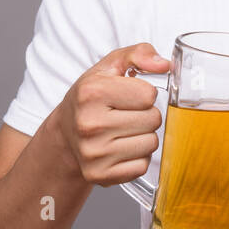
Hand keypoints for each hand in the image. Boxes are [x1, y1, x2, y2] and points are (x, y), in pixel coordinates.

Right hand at [52, 43, 170, 185]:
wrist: (65, 133)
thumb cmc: (90, 98)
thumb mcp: (108, 67)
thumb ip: (138, 54)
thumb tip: (163, 64)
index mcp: (91, 93)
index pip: (148, 94)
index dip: (143, 93)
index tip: (128, 95)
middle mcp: (89, 124)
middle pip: (153, 119)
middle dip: (146, 114)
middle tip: (126, 114)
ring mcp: (94, 153)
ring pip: (151, 143)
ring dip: (144, 136)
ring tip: (124, 130)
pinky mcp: (100, 175)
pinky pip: (142, 166)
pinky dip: (137, 157)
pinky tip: (121, 147)